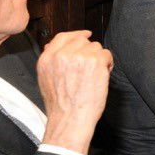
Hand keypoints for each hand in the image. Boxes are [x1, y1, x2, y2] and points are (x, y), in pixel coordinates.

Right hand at [38, 30, 111, 154]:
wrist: (70, 119)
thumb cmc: (60, 105)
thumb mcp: (46, 79)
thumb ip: (52, 62)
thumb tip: (57, 48)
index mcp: (47, 59)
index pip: (62, 37)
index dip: (76, 35)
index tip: (85, 35)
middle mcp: (62, 55)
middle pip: (82, 41)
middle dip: (89, 51)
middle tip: (91, 67)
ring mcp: (79, 57)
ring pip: (96, 47)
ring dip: (99, 59)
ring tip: (94, 76)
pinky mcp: (95, 62)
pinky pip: (107, 54)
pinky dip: (108, 64)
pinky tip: (101, 76)